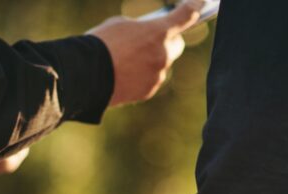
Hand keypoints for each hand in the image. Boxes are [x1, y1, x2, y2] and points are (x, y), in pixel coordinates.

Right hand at [87, 0, 203, 106]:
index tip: (200, 4)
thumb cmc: (101, 44)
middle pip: (176, 45)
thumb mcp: (121, 25)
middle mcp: (163, 55)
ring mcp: (157, 75)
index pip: (185, 16)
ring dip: (151, 60)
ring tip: (127, 60)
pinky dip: (142, 75)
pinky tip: (124, 74)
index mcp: (158, 32)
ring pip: (161, 64)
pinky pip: (150, 79)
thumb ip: (141, 29)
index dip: (193, 8)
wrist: (87, 75)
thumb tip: (148, 38)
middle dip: (168, 41)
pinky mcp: (148, 90)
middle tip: (152, 39)